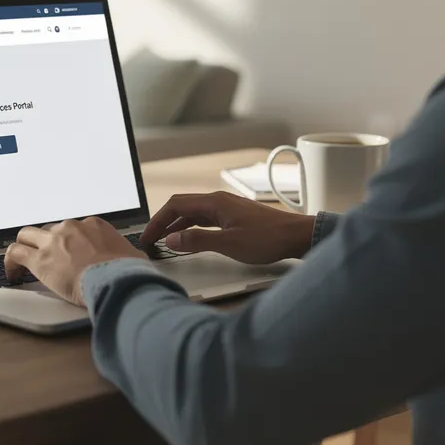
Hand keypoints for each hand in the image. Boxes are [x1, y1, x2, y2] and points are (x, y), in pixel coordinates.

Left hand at [4, 218, 146, 305]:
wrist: (114, 280)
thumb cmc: (126, 272)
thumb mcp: (132, 256)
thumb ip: (127, 255)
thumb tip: (133, 260)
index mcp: (93, 225)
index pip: (72, 228)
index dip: (67, 242)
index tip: (66, 253)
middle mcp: (70, 228)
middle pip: (49, 230)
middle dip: (46, 243)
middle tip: (45, 258)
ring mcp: (53, 241)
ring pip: (27, 235)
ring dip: (24, 247)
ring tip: (21, 262)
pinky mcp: (39, 259)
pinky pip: (15, 253)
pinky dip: (10, 261)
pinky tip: (12, 273)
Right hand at [141, 191, 316, 264]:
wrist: (297, 236)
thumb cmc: (269, 238)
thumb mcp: (228, 244)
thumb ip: (197, 241)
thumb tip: (171, 240)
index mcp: (214, 202)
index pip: (175, 205)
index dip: (157, 221)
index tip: (147, 237)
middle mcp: (219, 201)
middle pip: (182, 207)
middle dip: (163, 223)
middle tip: (150, 240)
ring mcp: (227, 208)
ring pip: (193, 213)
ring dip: (176, 226)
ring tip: (165, 242)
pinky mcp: (234, 217)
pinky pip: (205, 219)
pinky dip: (191, 228)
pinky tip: (190, 239)